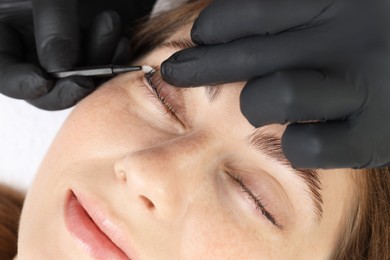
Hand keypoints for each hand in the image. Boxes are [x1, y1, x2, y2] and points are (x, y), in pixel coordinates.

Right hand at [0, 0, 154, 109]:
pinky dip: (113, 60)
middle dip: (66, 86)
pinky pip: (104, 70)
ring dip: (98, 63)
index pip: (7, 73)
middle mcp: (36, 45)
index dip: (21, 83)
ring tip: (109, 22)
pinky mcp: (97, 50)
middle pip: (45, 88)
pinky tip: (121, 40)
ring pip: (79, 80)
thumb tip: (59, 68)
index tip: (43, 82)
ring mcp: (70, 50)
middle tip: (84, 82)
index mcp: (9, 31)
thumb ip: (53, 24)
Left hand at [161, 0, 389, 168]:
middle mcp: (350, 39)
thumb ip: (286, 12)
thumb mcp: (333, 7)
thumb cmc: (369, 34)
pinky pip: (310, 147)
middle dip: (203, 66)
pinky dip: (295, 143)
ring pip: (275, 97)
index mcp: (337, 1)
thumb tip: (223, 22)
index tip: (200, 38)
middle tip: (177, 72)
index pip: (254, 11)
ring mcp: (363, 89)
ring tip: (261, 105)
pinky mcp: (376, 137)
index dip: (215, 27)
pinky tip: (297, 134)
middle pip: (251, 56)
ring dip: (257, 103)